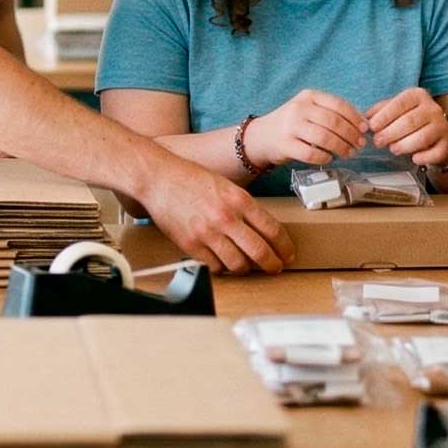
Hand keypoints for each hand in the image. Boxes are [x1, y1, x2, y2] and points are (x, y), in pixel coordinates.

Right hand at [141, 157, 293, 274]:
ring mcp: (208, 233)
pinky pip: (215, 267)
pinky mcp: (191, 245)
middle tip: (275, 268)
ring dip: (246, 268)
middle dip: (272, 264)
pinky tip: (223, 262)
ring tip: (247, 266)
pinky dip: (222, 268)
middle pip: (260, 252)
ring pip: (238, 264)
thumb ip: (244, 208)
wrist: (159, 179)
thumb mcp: (226, 187)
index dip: (284, 247)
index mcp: (239, 200)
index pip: (273, 230)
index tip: (287, 254)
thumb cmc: (191, 179)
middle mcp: (226, 218)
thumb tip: (262, 232)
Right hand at [246, 89, 366, 169]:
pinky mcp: (285, 145)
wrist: (262, 136)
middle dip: (351, 135)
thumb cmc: (293, 123)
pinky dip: (324, 158)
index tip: (364, 129)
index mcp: (309, 96)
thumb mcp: (308, 109)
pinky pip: (311, 154)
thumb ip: (331, 113)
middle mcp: (299, 108)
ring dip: (341, 147)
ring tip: (348, 153)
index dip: (355, 118)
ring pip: (324, 138)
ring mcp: (290, 127)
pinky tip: (329, 158)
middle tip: (359, 144)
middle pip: (333, 122)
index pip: (338, 104)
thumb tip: (361, 125)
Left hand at [364, 88, 447, 167]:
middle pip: (409, 121)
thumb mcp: (396, 109)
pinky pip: (435, 153)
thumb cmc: (411, 119)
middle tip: (378, 142)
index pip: (400, 103)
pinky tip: (414, 159)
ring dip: (403, 145)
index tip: (372, 127)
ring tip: (393, 149)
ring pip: (421, 137)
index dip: (384, 116)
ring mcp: (442, 126)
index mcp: (418, 95)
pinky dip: (423, 157)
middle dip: (390, 133)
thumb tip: (365, 118)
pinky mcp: (447, 144)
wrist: (438, 132)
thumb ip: (380, 110)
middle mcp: (432, 109)